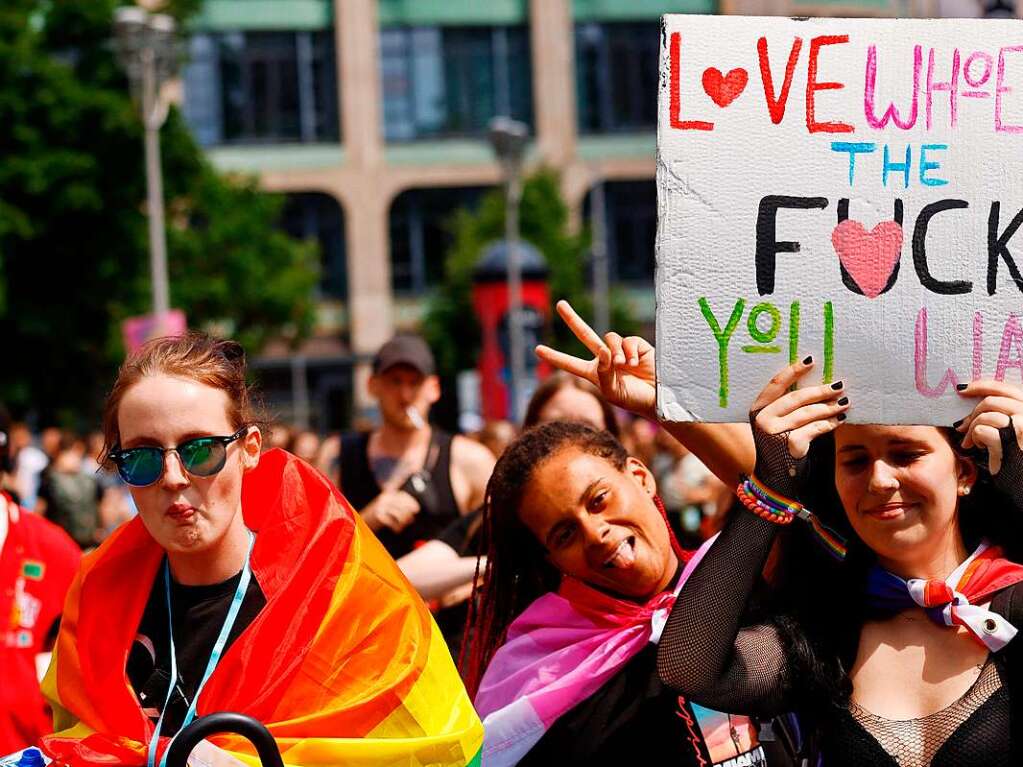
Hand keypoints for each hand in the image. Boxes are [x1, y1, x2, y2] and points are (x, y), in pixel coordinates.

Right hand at [362, 489, 419, 532]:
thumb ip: (396, 506)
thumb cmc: (374, 519)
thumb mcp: (384, 508)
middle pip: (402, 504)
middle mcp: (384, 499)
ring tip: (401, 526)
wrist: (356, 524)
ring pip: (399, 513)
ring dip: (403, 522)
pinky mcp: (378, 516)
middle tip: (410, 520)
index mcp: (387, 495)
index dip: (411, 503)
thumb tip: (412, 509)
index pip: (403, 496)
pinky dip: (396, 527)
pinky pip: (393, 522)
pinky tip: (396, 530)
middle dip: (408, 513)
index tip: (416, 510)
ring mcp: (380, 507)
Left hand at [535, 300, 656, 419]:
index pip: (571, 364)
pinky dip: (629, 351)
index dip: (555, 356)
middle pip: (585, 335)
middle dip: (572, 319)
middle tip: (560, 304)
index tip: (537, 349)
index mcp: (595, 373)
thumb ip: (604, 373)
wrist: (660, 396)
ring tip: (624, 365)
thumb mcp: (613, 392)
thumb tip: (602, 350)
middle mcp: (605, 360)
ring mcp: (620, 351)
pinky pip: (627, 341)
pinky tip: (636, 363)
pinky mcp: (636, 345)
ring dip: (614, 351)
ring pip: (609, 339)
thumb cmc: (635, 400)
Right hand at [749, 357, 848, 497]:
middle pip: (796, 397)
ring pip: (808, 412)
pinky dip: (829, 424)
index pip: (775, 383)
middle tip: (840, 386)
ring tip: (844, 403)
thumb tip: (817, 385)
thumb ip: (787, 408)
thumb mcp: (776, 426)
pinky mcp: (789, 444)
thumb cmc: (779, 449)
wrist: (774, 482)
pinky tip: (839, 420)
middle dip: (821, 391)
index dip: (794, 370)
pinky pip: (815, 428)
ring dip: (829, 407)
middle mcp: (762, 419)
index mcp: (757, 409)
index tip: (812, 360)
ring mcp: (774, 432)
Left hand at [955, 381, 1022, 473]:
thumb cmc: (1014, 455)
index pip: (1006, 388)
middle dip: (972, 413)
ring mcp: (1021, 429)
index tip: (962, 389)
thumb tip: (972, 397)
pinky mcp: (1009, 443)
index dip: (982, 385)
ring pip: (985, 416)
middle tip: (961, 426)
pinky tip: (980, 447)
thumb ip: (1002, 411)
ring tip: (972, 441)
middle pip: (991, 401)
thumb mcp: (1013, 427)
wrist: (1019, 480)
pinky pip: (981, 430)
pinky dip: (975, 438)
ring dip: (972, 428)